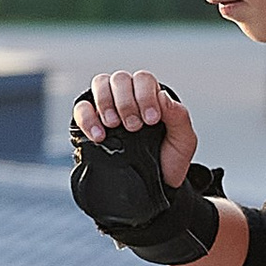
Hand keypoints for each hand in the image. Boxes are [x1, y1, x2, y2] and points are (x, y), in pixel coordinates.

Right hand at [72, 68, 199, 191]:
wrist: (155, 186)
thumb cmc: (170, 159)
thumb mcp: (184, 140)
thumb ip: (178, 116)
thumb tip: (162, 96)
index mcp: (152, 96)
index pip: (143, 79)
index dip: (145, 95)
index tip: (151, 120)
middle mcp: (129, 96)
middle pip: (120, 79)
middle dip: (127, 102)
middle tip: (134, 126)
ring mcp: (108, 107)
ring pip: (100, 84)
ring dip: (106, 103)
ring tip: (114, 126)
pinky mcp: (91, 121)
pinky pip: (81, 109)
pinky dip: (88, 118)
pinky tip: (99, 136)